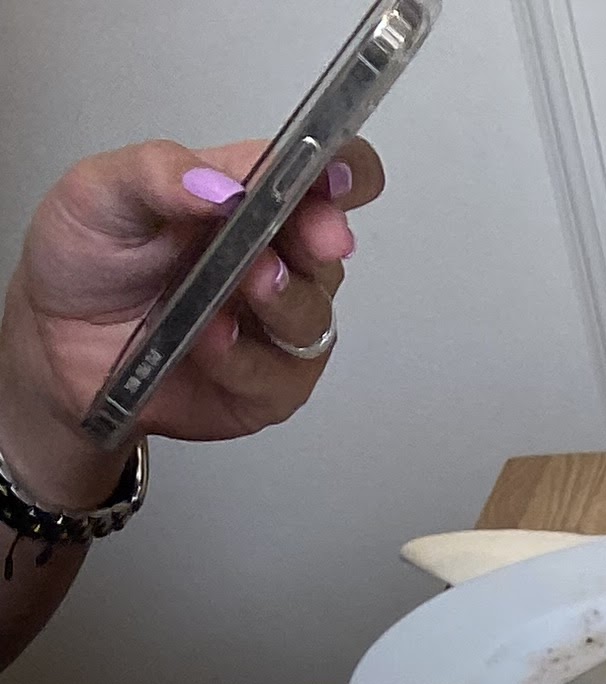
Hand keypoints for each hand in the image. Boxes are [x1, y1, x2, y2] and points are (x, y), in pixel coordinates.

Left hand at [0, 135, 383, 513]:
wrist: (56, 341)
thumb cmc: (86, 258)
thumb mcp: (99, 191)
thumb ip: (155, 174)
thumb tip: (222, 185)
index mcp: (248, 200)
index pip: (318, 176)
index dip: (347, 170)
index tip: (341, 174)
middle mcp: (273, 260)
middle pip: (329, 249)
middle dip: (324, 241)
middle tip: (312, 237)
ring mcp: (272, 327)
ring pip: (313, 318)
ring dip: (284, 302)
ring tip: (243, 285)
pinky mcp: (263, 388)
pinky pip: (278, 379)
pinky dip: (245, 360)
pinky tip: (210, 341)